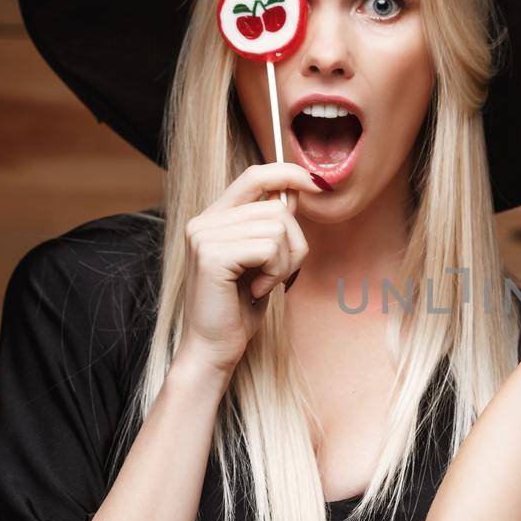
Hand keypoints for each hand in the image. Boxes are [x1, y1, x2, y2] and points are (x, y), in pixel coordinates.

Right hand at [176, 162, 324, 376]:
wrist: (213, 348)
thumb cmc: (238, 308)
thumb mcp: (262, 260)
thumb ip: (271, 224)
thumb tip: (294, 190)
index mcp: (213, 218)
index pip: (254, 176)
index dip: (288, 172)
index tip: (317, 183)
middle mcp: (203, 221)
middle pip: (276, 207)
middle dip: (293, 244)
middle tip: (276, 275)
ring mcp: (204, 236)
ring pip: (277, 228)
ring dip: (283, 263)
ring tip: (262, 284)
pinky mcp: (212, 255)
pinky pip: (269, 248)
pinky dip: (274, 272)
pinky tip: (255, 290)